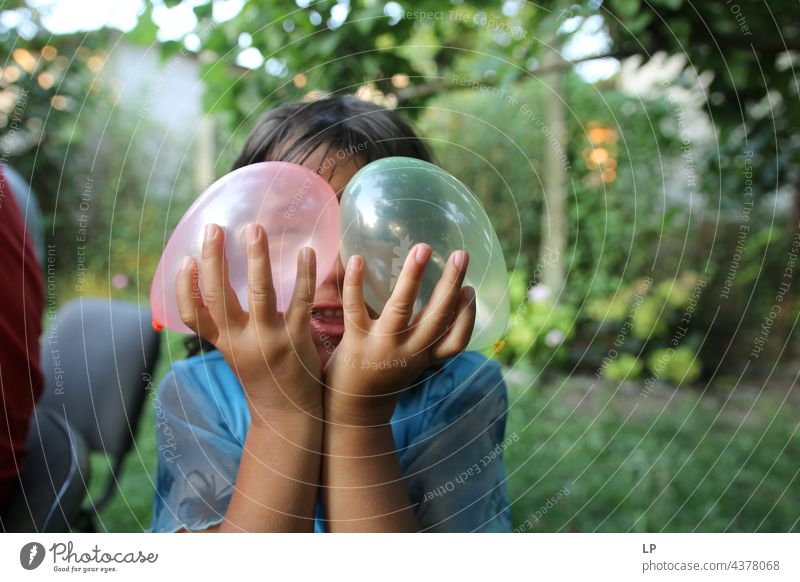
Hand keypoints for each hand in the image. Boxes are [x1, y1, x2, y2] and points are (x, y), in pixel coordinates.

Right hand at [176, 223, 322, 424]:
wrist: (288, 416)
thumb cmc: (262, 376)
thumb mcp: (236, 353)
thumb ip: (226, 326)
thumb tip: (216, 286)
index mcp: (222, 344)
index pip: (192, 315)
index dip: (183, 287)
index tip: (184, 258)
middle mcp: (241, 342)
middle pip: (219, 297)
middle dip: (214, 260)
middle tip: (214, 228)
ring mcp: (269, 341)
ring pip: (259, 293)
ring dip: (257, 258)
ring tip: (255, 229)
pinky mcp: (297, 340)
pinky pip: (300, 301)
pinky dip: (304, 275)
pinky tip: (307, 251)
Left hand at [323, 244, 475, 424]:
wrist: (352, 412)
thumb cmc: (384, 376)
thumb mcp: (412, 361)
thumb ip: (425, 336)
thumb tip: (444, 296)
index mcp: (425, 357)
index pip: (457, 341)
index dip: (467, 316)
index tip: (471, 290)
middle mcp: (409, 353)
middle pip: (437, 318)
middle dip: (451, 284)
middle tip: (461, 254)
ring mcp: (382, 347)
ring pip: (401, 309)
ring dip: (413, 277)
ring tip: (422, 249)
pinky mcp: (355, 343)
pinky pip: (355, 308)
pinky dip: (356, 283)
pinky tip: (358, 259)